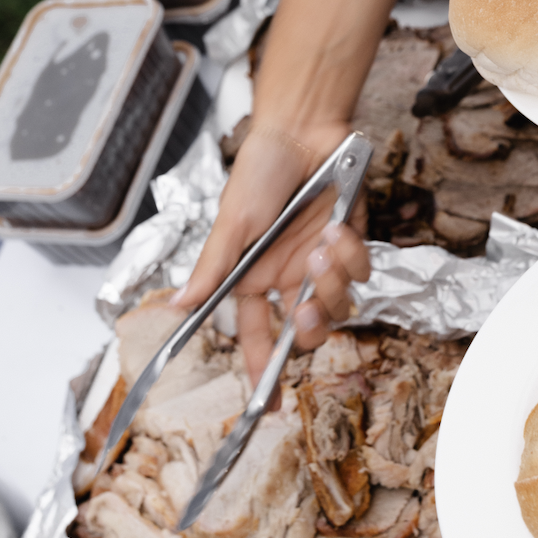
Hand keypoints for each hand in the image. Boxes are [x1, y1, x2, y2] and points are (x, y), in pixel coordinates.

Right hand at [172, 124, 369, 383]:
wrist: (302, 130)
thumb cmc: (259, 172)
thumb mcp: (232, 222)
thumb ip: (212, 269)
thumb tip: (177, 308)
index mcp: (254, 280)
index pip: (258, 338)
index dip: (263, 373)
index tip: (269, 407)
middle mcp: (288, 278)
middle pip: (306, 331)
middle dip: (309, 325)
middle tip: (303, 305)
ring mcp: (321, 262)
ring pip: (338, 304)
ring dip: (331, 279)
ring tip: (319, 242)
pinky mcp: (351, 243)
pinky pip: (360, 270)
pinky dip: (350, 253)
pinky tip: (335, 224)